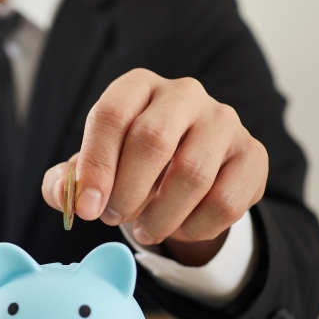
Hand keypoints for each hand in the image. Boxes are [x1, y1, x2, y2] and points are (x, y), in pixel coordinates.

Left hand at [42, 69, 267, 265]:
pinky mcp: (253, 155)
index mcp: (138, 87)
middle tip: (113, 217)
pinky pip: (226, 200)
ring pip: (192, 173)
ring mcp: (224, 121)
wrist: (187, 176)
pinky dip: (195, 226)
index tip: (87, 207)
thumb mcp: (93, 170)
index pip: (112, 113)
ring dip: (160, 215)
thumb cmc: (129, 166)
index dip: (95, 164)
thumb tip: (65, 193)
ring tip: (144, 230)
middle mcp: (184, 94)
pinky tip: (179, 228)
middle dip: (126, 190)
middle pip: (153, 138)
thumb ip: (67, 182)